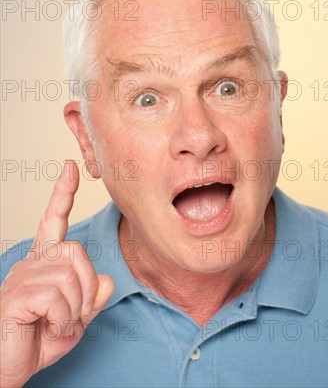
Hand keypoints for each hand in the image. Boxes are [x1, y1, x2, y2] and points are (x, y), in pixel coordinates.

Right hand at [0, 160, 114, 386]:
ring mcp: (21, 276)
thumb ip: (92, 300)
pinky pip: (58, 296)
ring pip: (70, 275)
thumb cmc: (37, 342)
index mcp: (43, 263)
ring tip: (56, 323)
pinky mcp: (16, 294)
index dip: (62, 194)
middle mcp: (31, 262)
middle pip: (77, 251)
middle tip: (73, 314)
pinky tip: (47, 327)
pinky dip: (63, 318)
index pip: (53, 220)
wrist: (8, 370)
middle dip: (87, 286)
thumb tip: (109, 282)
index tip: (70, 167)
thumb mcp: (74, 320)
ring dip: (75, 307)